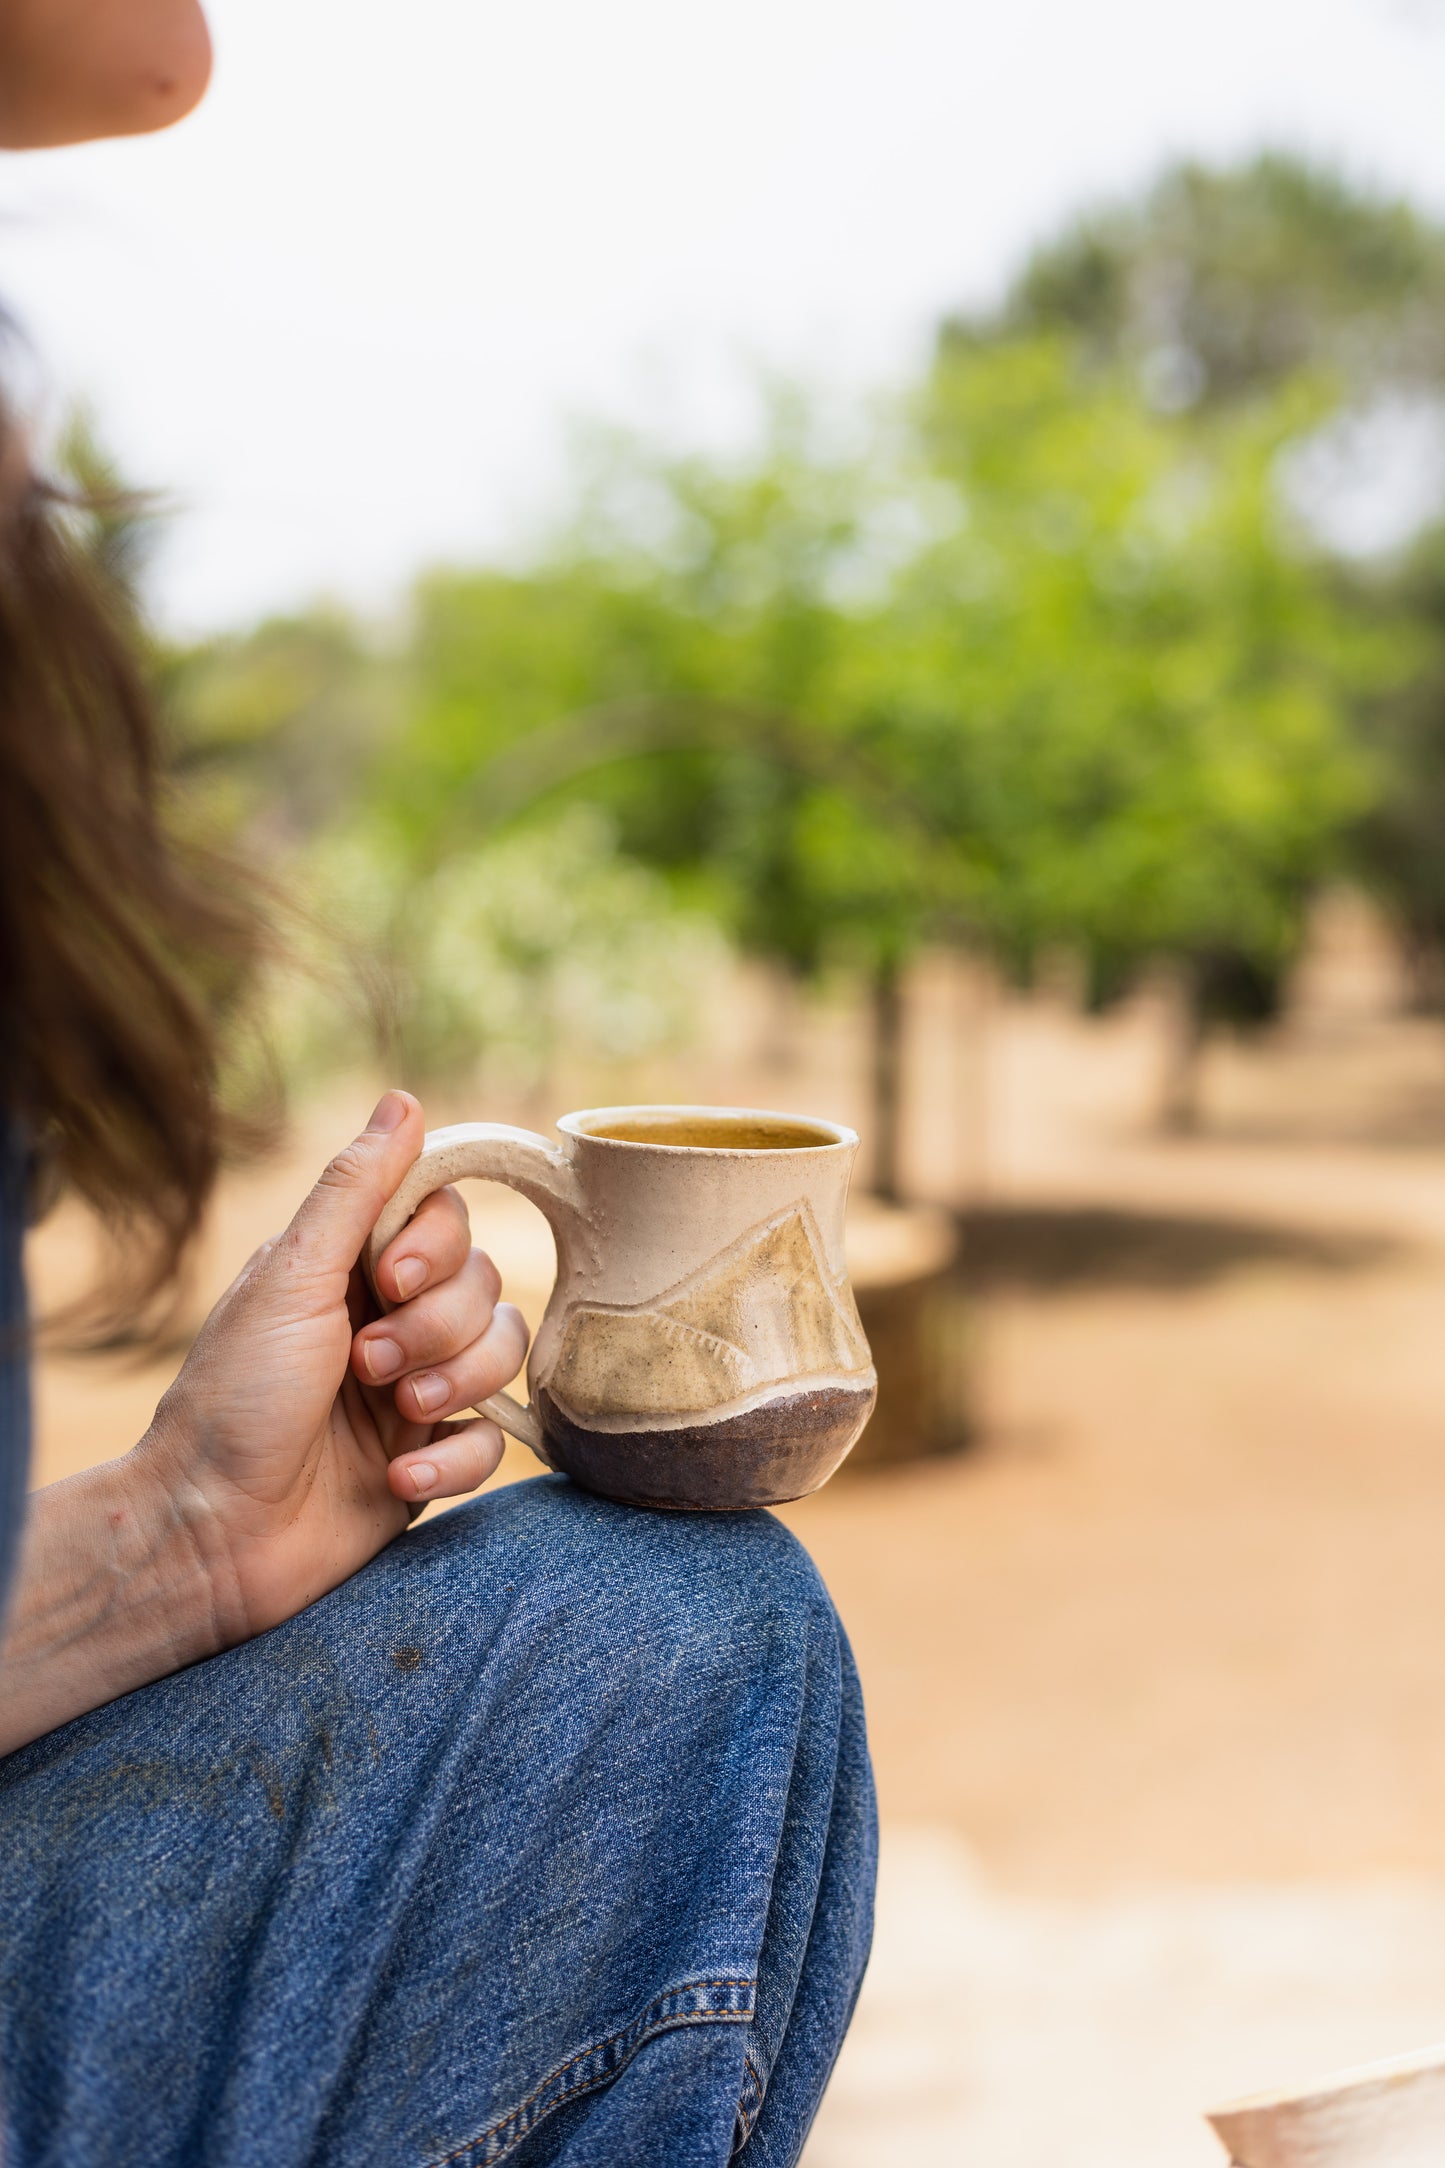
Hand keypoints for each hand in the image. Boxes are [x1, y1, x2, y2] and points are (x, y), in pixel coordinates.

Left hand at [138, 1089, 529, 1641]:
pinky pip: (492, 1440)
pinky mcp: (430, 1457)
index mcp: (351, 1269)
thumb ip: (353, 1192)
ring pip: (503, 1354)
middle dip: (436, 1326)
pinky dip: (453, 1458)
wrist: (212, 1536)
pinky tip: (399, 1476)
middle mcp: (391, 1320)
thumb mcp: (289, 1280)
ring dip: (455, 1382)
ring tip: (394, 1414)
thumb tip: (403, 1099)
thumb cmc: (233, 1400)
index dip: (437, 1246)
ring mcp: (415, 1390)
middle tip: (366, 1364)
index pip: (448, 1218)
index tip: (389, 1278)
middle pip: (485, 1285)